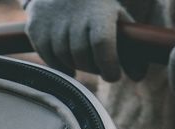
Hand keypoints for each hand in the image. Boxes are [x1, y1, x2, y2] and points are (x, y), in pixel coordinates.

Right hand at [27, 0, 148, 82]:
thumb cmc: (96, 7)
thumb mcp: (115, 18)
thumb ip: (130, 48)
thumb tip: (138, 77)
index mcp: (98, 11)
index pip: (102, 43)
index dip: (108, 65)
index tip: (113, 76)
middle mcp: (73, 14)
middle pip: (82, 55)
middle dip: (93, 67)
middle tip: (99, 66)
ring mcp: (52, 21)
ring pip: (64, 58)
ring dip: (76, 66)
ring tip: (83, 62)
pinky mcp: (36, 27)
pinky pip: (48, 57)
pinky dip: (59, 66)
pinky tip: (67, 65)